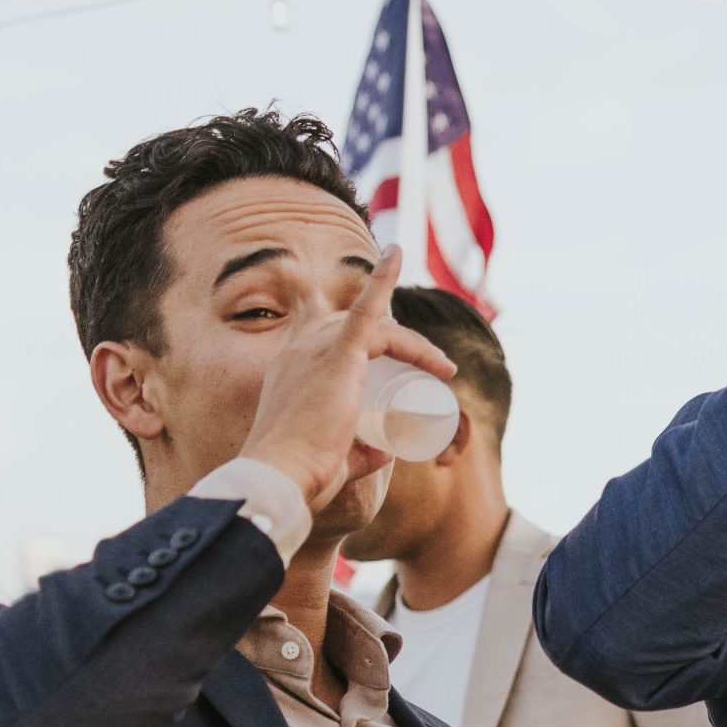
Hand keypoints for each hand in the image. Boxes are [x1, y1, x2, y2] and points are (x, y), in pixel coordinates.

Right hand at [239, 246, 458, 512]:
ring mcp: (316, 348)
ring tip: (443, 369)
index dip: (360, 335)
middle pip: (360, 327)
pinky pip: (366, 307)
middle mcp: (299, 349)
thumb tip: (387, 451)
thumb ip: (362, 454)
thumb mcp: (335, 458)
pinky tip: (397, 251)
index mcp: (291, 369)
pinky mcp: (338, 354)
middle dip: (398, 342)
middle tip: (430, 370)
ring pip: (380, 328)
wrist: (282, 475)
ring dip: (416, 345)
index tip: (388, 347)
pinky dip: (382, 277)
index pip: (326, 334)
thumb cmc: (303, 474)